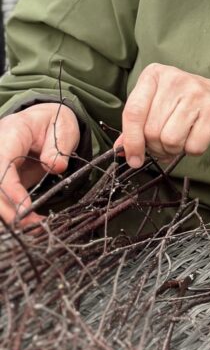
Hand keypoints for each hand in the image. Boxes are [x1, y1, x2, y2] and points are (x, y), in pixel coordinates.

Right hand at [0, 103, 79, 226]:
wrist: (46, 121)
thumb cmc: (54, 122)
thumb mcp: (64, 127)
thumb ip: (59, 147)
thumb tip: (56, 167)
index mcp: (11, 133)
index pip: (2, 163)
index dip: (9, 189)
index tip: (25, 209)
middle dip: (7, 208)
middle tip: (30, 225)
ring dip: (8, 214)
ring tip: (32, 228)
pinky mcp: (0, 178)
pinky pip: (1, 197)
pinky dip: (10, 212)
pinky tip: (28, 223)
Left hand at [117, 63, 209, 167]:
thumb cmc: (187, 104)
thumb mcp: (159, 106)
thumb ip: (138, 124)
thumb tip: (121, 149)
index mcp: (155, 75)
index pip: (133, 112)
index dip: (131, 141)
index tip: (133, 158)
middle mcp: (175, 79)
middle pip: (151, 130)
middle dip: (156, 146)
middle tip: (165, 144)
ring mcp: (197, 93)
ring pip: (170, 140)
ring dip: (174, 149)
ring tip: (181, 139)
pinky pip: (192, 146)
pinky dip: (192, 150)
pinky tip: (197, 136)